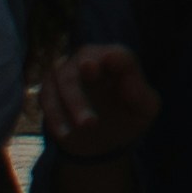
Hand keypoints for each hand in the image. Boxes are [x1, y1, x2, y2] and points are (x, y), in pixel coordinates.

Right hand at [40, 42, 162, 158]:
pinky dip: (55, 117)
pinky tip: (65, 133)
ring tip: (83, 128)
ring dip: (71, 105)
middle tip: (90, 122)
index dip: (113, 60)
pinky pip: (46, 98)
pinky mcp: (50, 88)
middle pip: (84, 63)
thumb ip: (141, 92)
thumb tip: (123, 77)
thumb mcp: (145, 110)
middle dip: (84, 94)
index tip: (95, 68)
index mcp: (120, 59)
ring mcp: (67, 70)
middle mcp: (91, 57)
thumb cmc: (129, 116)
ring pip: (62, 79)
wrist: (104, 138)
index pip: (119, 54)